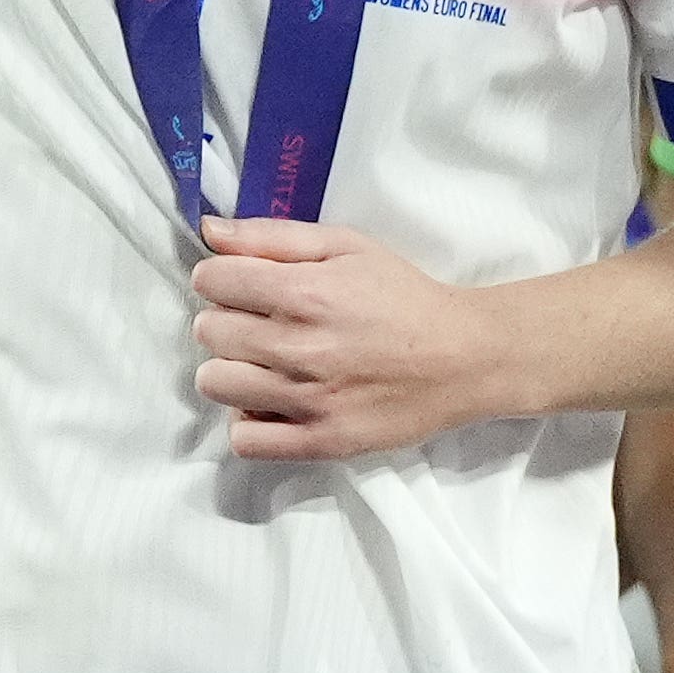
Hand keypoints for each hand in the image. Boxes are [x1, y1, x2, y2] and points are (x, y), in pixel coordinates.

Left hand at [192, 216, 508, 459]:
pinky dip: (249, 421)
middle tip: (262, 323)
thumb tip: (209, 231)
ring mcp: (308, 400)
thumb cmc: (405, 296)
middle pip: (208, 331)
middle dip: (227, 320)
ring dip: (232, 370)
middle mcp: (299, 348)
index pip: (210, 281)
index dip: (221, 278)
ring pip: (215, 384)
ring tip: (264, 364)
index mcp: (304, 292)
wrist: (465, 357)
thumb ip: (274, 236)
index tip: (242, 286)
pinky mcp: (321, 441)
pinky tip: (272, 403)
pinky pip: (244, 440)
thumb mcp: (348, 246)